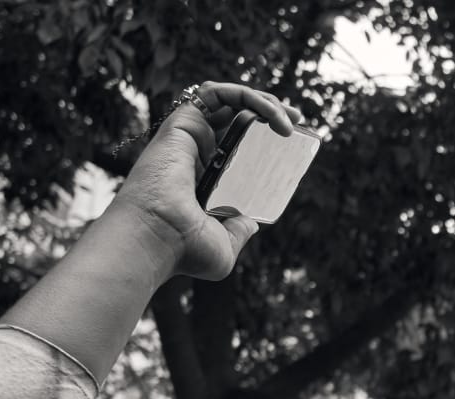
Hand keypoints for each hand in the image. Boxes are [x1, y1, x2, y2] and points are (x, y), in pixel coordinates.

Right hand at [108, 82, 299, 281]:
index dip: (263, 140)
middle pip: (235, 118)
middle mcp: (196, 154)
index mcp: (204, 179)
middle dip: (269, 112)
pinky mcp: (183, 122)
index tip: (290, 145)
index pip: (235, 147)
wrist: (158, 236)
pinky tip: (272, 114)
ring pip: (228, 100)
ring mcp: (189, 136)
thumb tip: (250, 224)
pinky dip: (248, 96)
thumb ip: (238, 232)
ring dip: (263, 100)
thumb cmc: (183, 248)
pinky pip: (216, 92)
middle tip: (295, 121)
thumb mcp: (224, 247)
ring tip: (290, 117)